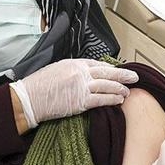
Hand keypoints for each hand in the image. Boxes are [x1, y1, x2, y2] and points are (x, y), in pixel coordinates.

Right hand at [10, 59, 136, 126]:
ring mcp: (81, 87)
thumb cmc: (39, 85)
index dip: (111, 68)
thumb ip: (73, 70)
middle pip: (108, 73)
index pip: (99, 64)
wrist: (29, 99)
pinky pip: (101, 100)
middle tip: (134, 77)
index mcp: (74, 63)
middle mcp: (80, 73)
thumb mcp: (57, 68)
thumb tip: (86, 74)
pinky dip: (112, 99)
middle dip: (123, 75)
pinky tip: (120, 100)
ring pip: (108, 86)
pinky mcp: (81, 102)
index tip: (119, 70)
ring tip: (128, 91)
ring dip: (120, 89)